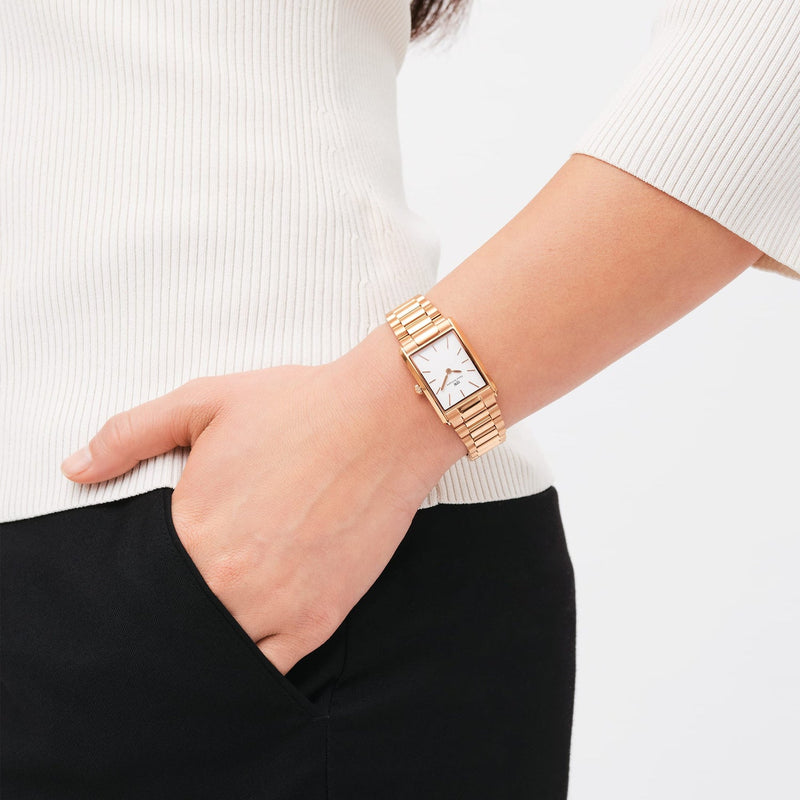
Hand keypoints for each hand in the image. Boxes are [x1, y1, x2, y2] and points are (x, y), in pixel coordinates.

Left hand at [59, 333, 462, 674]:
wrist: (384, 420)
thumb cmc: (303, 409)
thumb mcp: (205, 403)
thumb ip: (130, 434)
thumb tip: (78, 467)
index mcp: (194, 532)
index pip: (145, 584)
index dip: (148, 580)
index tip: (163, 570)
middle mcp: (229, 582)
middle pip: (180, 623)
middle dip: (178, 611)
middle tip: (202, 583)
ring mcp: (278, 608)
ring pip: (221, 653)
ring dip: (212, 640)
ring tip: (225, 610)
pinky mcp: (320, 618)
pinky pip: (273, 669)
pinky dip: (255, 663)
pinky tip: (252, 639)